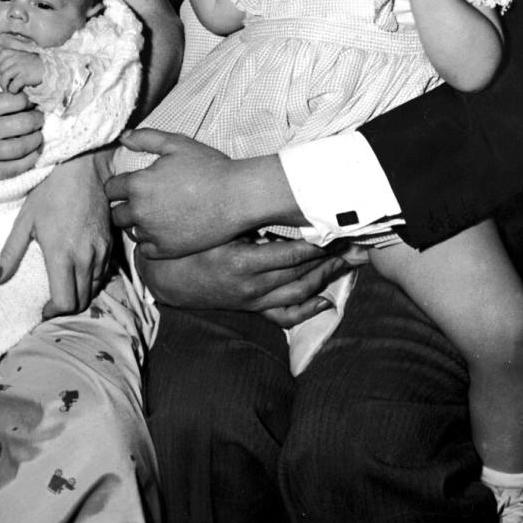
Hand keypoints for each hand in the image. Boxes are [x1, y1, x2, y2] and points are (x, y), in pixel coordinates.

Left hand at [0, 47, 44, 93]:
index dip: (0, 62)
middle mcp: (18, 59)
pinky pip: (12, 85)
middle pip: (1, 68)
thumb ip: (17, 59)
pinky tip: (17, 91)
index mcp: (18, 53)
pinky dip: (13, 90)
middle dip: (3, 77)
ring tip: (10, 89)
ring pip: (4, 77)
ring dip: (5, 85)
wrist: (53, 70)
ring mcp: (21, 67)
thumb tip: (5, 68)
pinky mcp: (25, 77)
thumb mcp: (27, 57)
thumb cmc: (39, 66)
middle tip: (9, 82)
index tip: (6, 69)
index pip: (2, 54)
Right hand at [0, 89, 42, 183]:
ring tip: (37, 134)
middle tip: (38, 117)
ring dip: (35, 140)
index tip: (26, 101)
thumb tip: (6, 96)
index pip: (12, 102)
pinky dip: (27, 162)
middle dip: (36, 118)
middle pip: (22, 124)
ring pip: (20, 147)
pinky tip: (32, 155)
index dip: (25, 100)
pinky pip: (10, 169)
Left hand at [0, 152, 111, 316]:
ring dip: (81, 292)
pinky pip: (104, 272)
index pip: (66, 302)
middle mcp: (85, 257)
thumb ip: (10, 254)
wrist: (80, 168)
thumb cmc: (48, 192)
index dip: (53, 311)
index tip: (43, 308)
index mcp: (62, 255)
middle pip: (82, 300)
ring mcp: (101, 250)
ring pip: (95, 287)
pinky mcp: (110, 242)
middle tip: (52, 301)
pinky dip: (92, 278)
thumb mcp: (24, 221)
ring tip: (65, 285)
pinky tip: (78, 269)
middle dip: (67, 305)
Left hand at [106, 128, 259, 257]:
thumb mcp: (177, 144)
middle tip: (144, 201)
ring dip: (138, 224)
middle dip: (125, 206)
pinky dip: (150, 241)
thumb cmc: (209, 167)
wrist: (237, 196)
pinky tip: (164, 230)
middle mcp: (139, 211)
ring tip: (157, 215)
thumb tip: (123, 137)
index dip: (119, 186)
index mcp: (137, 184)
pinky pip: (144, 250)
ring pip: (131, 231)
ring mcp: (152, 233)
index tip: (131, 185)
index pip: (110, 189)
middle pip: (116, 214)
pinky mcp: (167, 250)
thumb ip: (146, 138)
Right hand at [136, 239, 349, 326]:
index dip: (319, 244)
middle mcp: (251, 285)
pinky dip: (308, 309)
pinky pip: (285, 314)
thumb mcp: (213, 229)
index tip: (339, 231)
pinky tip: (326, 301)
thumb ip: (245, 222)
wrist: (166, 278)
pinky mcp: (251, 308)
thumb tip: (280, 208)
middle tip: (356, 245)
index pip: (293, 253)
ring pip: (300, 291)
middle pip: (303, 273)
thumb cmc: (188, 245)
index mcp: (242, 262)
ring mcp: (253, 300)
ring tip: (349, 263)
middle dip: (333, 259)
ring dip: (327, 278)